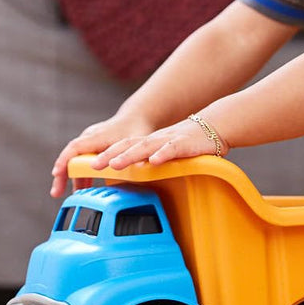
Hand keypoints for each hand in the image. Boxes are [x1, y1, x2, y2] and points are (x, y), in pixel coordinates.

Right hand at [49, 114, 153, 197]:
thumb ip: (131, 155)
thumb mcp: (135, 142)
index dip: (65, 161)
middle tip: (56, 193)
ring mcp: (89, 142)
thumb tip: (133, 166)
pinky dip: (80, 175)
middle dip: (61, 174)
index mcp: (97, 136)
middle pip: (69, 156)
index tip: (57, 174)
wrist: (136, 116)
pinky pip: (81, 162)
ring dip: (70, 178)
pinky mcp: (92, 147)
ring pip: (74, 161)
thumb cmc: (135, 128)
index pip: (75, 148)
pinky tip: (82, 188)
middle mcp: (89, 137)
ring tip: (71, 196)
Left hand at [91, 117, 220, 172]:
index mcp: (149, 143)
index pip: (123, 147)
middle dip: (109, 155)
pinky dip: (162, 154)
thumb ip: (151, 163)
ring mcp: (168, 140)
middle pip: (128, 146)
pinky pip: (172, 149)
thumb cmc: (189, 143)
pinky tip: (154, 161)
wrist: (214, 127)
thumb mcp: (165, 153)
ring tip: (115, 164)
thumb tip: (137, 178)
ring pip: (145, 146)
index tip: (89, 165)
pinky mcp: (184, 143)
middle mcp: (154, 140)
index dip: (106, 155)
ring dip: (129, 155)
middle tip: (93, 166)